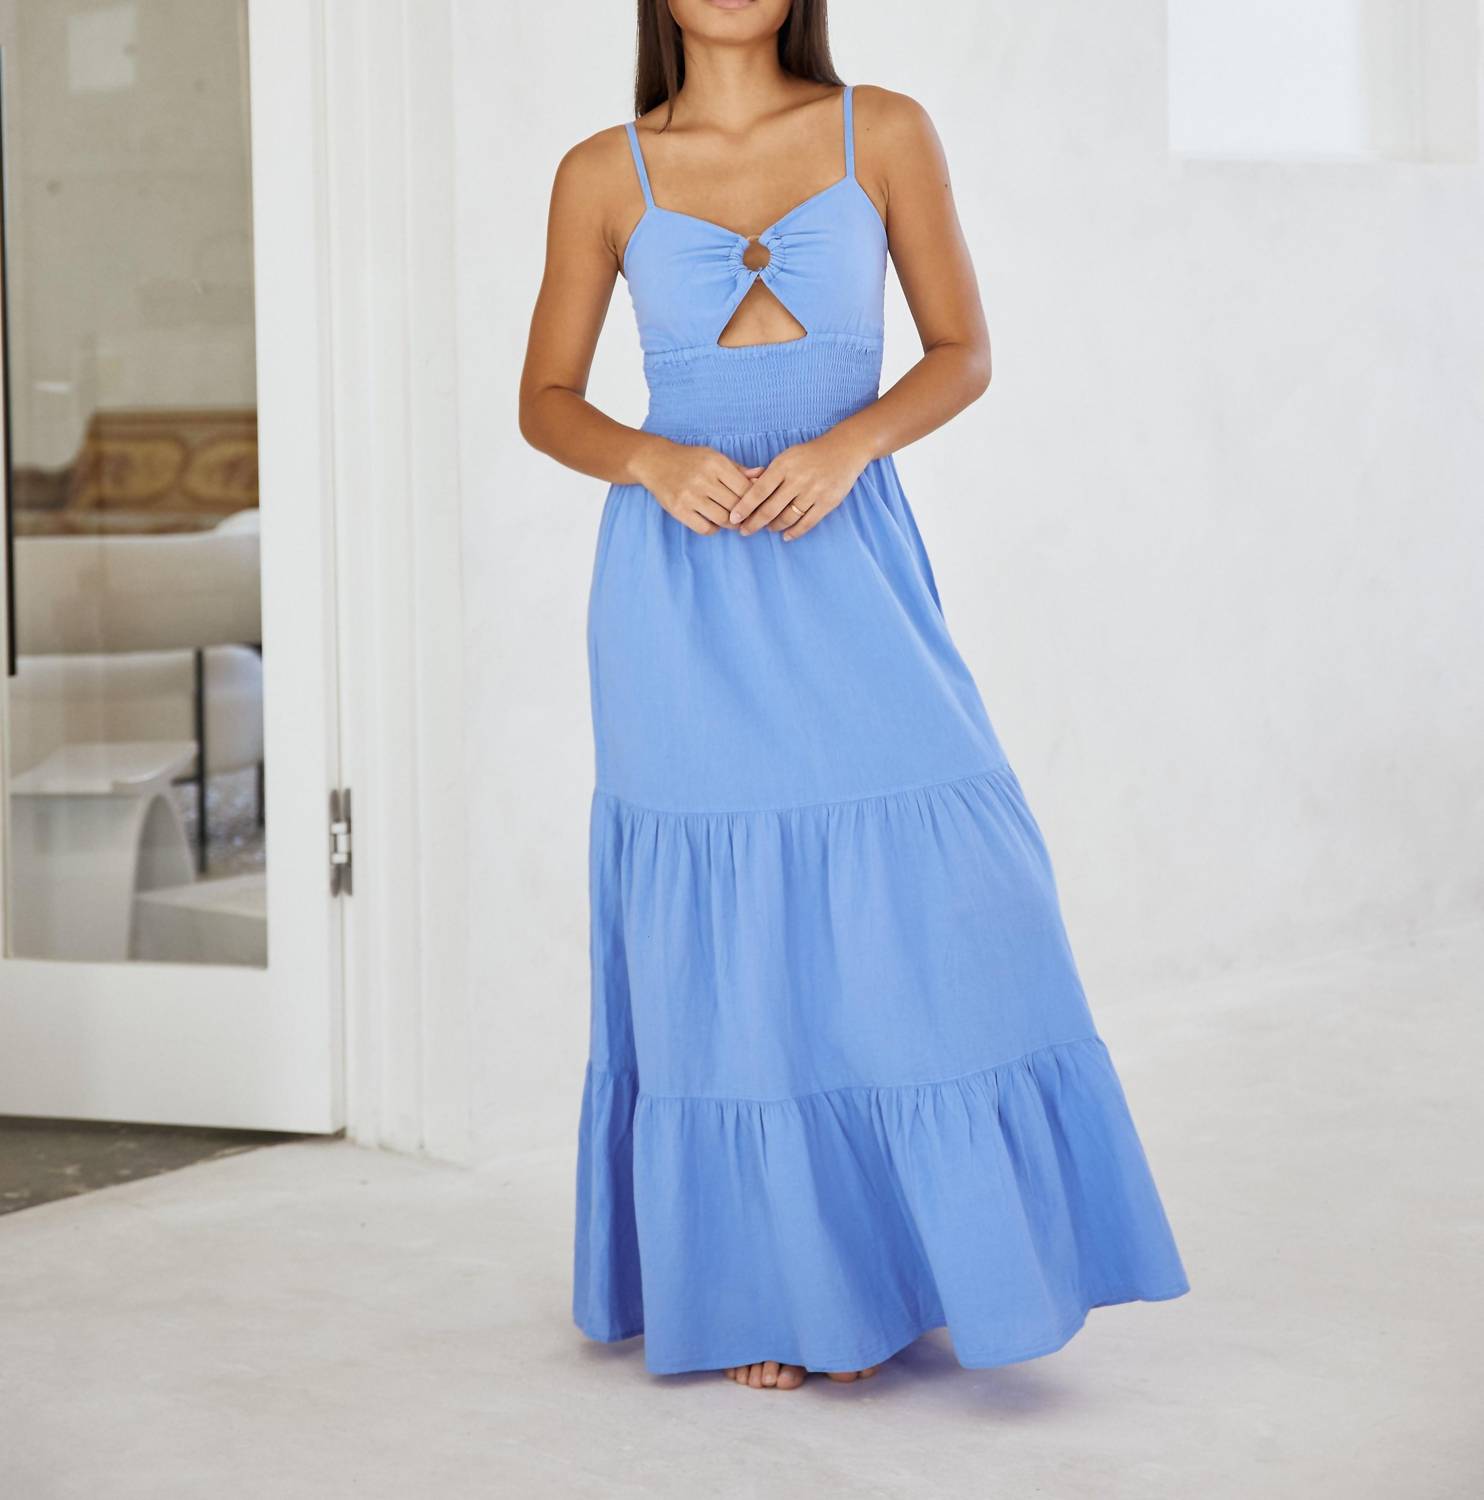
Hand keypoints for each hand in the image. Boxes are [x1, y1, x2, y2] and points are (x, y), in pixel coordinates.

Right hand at [632, 437, 763, 535]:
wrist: (655, 461)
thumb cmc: (690, 460)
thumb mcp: (714, 457)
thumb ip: (738, 469)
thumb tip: (762, 475)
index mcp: (716, 464)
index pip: (745, 489)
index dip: (754, 501)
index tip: (756, 506)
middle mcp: (703, 479)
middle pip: (736, 506)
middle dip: (744, 515)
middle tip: (747, 518)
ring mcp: (690, 496)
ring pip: (722, 519)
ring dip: (730, 524)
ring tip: (732, 521)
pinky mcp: (678, 509)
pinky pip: (705, 528)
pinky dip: (714, 529)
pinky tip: (713, 523)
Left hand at [729, 430, 871, 540]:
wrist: (844, 450)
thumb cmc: (809, 454)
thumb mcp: (786, 457)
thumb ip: (768, 475)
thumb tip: (748, 493)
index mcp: (783, 466)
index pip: (758, 492)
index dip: (744, 507)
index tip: (734, 519)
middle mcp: (797, 480)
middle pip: (770, 509)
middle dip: (754, 523)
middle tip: (744, 531)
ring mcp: (813, 492)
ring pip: (787, 518)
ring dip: (774, 527)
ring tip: (767, 528)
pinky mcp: (827, 503)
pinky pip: (807, 523)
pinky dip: (794, 532)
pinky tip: (786, 536)